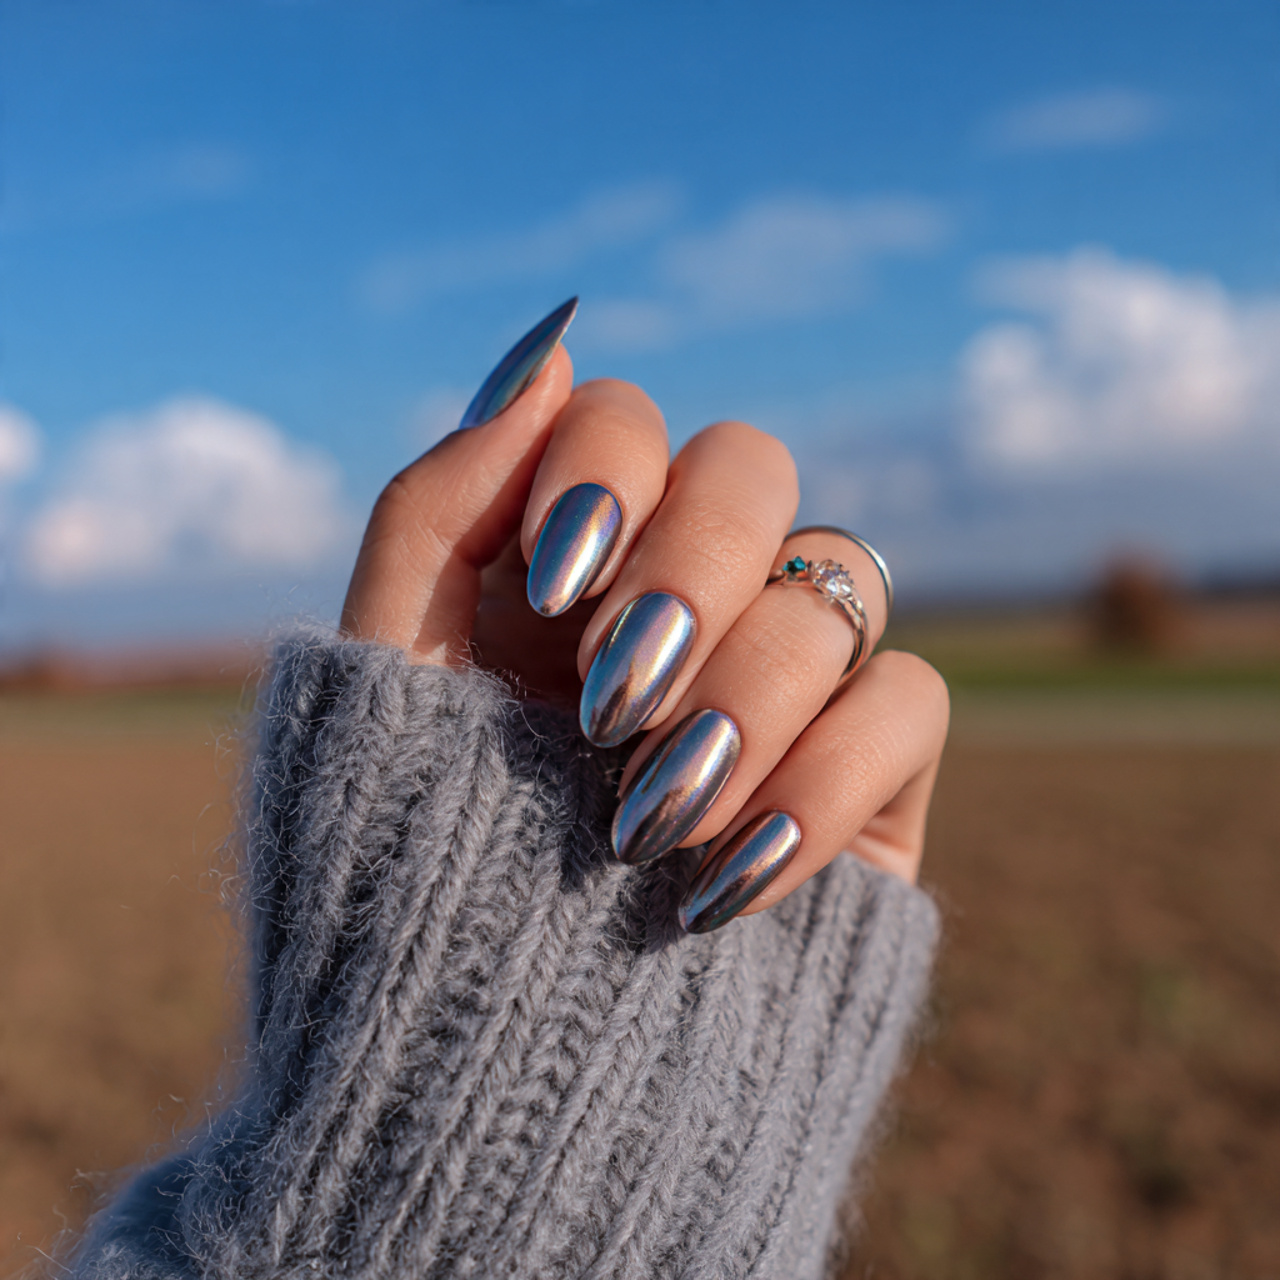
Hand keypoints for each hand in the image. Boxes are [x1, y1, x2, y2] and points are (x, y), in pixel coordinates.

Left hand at [341, 303, 948, 930]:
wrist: (493, 1072)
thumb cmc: (415, 869)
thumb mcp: (387, 680)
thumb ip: (441, 504)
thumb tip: (556, 341)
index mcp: (571, 569)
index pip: (628, 424)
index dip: (608, 472)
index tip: (554, 586)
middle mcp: (685, 602)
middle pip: (755, 468)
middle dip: (691, 571)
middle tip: (610, 702)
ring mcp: (784, 682)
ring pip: (838, 583)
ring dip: (743, 695)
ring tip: (648, 822)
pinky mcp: (865, 774)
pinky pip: (912, 700)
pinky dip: (826, 778)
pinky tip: (724, 881)